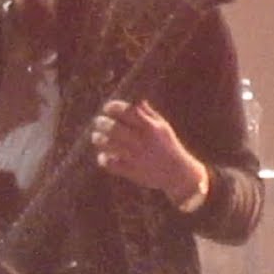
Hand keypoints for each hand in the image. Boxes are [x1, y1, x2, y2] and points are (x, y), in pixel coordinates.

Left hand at [91, 99, 206, 203]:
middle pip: (114, 128)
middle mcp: (142, 141)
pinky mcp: (132, 171)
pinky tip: (103, 156)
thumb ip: (148, 113)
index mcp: (150, 127)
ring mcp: (136, 157)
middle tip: (98, 122)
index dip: (114, 107)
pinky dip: (104, 159)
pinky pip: (111, 164)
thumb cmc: (168, 146)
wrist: (177, 173)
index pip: (128, 112)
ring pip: (110, 145)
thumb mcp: (163, 127)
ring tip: (96, 137)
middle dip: (102, 123)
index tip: (107, 108)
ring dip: (99, 139)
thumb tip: (135, 99)